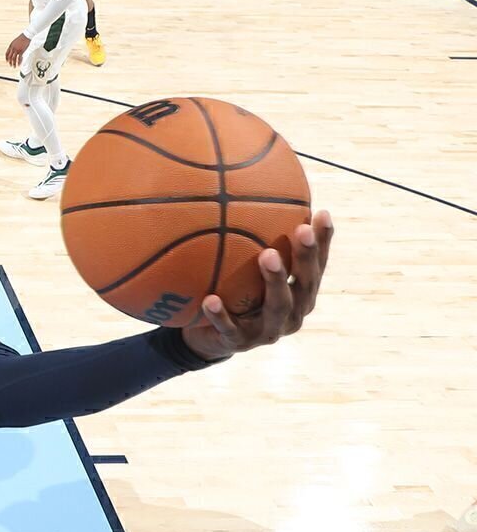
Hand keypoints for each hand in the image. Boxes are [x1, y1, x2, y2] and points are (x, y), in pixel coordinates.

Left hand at [5, 33, 30, 67]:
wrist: (26, 36)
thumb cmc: (22, 38)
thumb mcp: (15, 42)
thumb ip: (13, 46)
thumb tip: (14, 50)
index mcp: (10, 46)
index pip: (6, 53)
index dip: (6, 58)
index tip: (7, 61)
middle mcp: (13, 48)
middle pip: (9, 57)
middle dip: (10, 62)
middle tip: (10, 65)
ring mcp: (17, 50)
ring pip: (13, 58)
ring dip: (13, 63)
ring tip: (14, 66)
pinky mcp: (21, 51)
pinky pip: (19, 58)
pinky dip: (19, 62)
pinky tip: (19, 64)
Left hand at [181, 211, 333, 361]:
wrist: (208, 338)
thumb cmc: (234, 294)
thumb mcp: (245, 268)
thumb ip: (255, 239)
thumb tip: (245, 187)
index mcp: (299, 293)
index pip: (317, 264)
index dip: (323, 241)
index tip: (321, 212)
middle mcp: (292, 313)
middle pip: (306, 284)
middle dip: (306, 257)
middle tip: (300, 230)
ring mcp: (267, 331)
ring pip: (277, 307)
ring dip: (274, 280)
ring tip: (267, 255)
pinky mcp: (239, 344)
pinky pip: (230, 328)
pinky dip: (220, 315)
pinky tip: (209, 299)